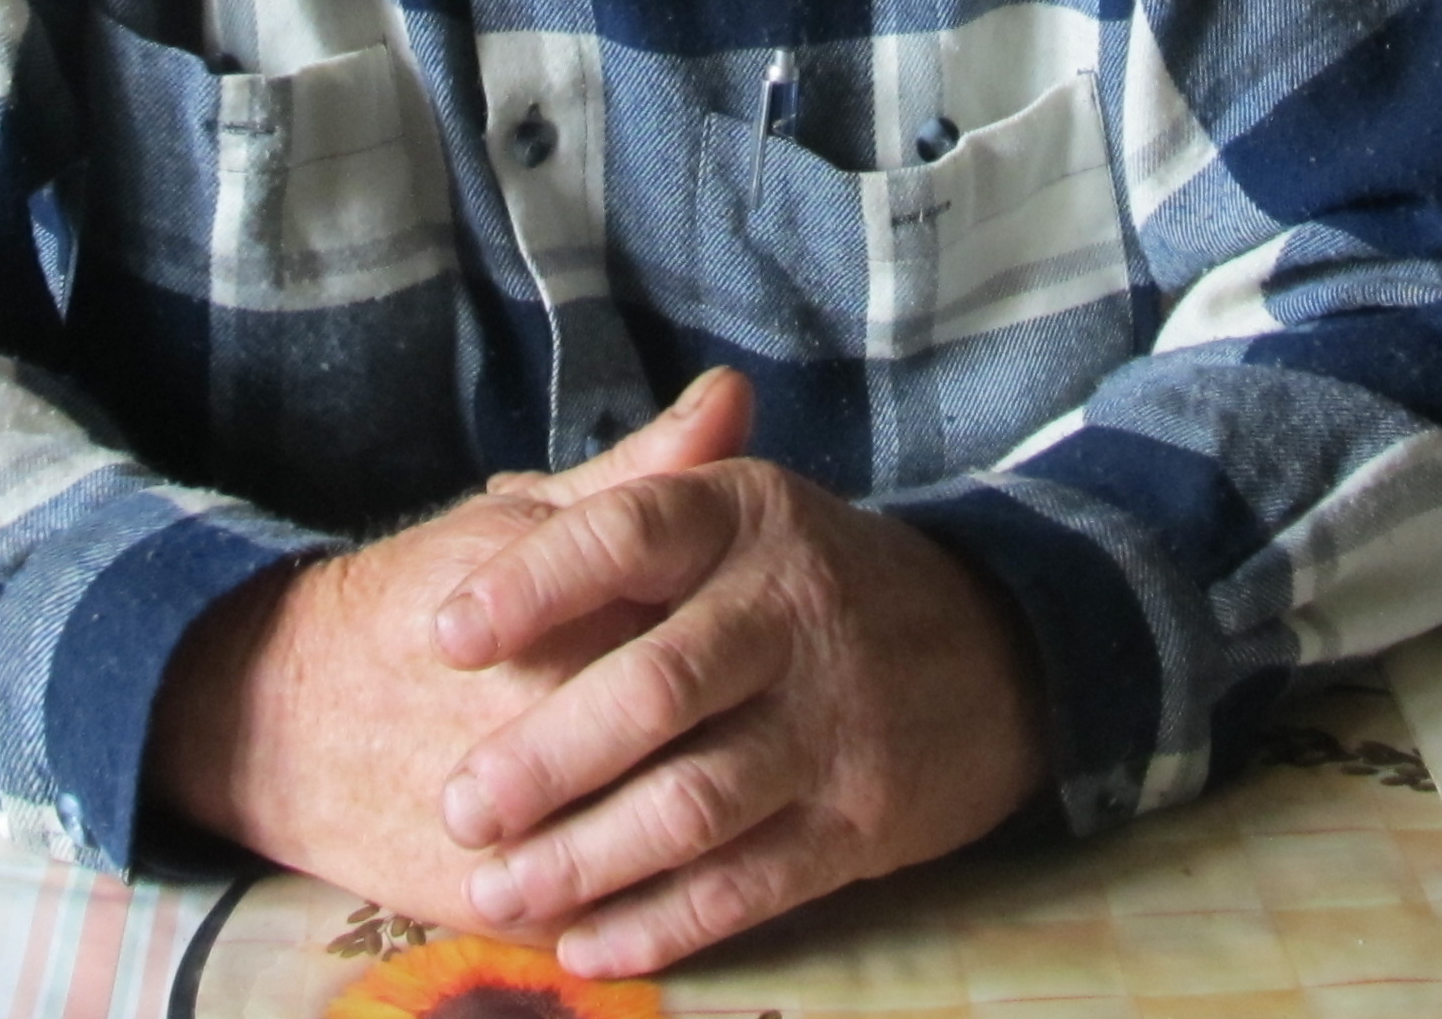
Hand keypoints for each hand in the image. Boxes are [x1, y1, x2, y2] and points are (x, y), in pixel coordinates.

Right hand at [143, 371, 758, 929]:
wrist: (280, 718)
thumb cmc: (419, 599)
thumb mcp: (522, 519)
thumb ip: (640, 475)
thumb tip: (734, 396)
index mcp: (565, 611)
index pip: (706, 631)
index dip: (751, 636)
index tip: (769, 640)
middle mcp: (540, 718)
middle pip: (694, 741)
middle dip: (740, 737)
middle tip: (759, 724)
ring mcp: (521, 823)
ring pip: (662, 841)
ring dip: (709, 827)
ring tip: (729, 793)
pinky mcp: (500, 904)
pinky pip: (616, 917)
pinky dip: (658, 901)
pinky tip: (681, 863)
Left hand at [427, 389, 1044, 975]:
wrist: (998, 650)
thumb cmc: (813, 577)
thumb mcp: (739, 508)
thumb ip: (620, 496)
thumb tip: (489, 505)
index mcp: (745, 516)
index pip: (628, 534)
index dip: (532, 584)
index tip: (443, 635)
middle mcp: (793, 611)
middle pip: (657, 687)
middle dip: (547, 756)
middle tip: (458, 806)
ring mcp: (835, 722)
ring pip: (695, 803)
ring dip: (586, 857)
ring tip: (497, 890)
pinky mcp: (861, 824)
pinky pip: (749, 885)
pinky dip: (661, 923)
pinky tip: (585, 945)